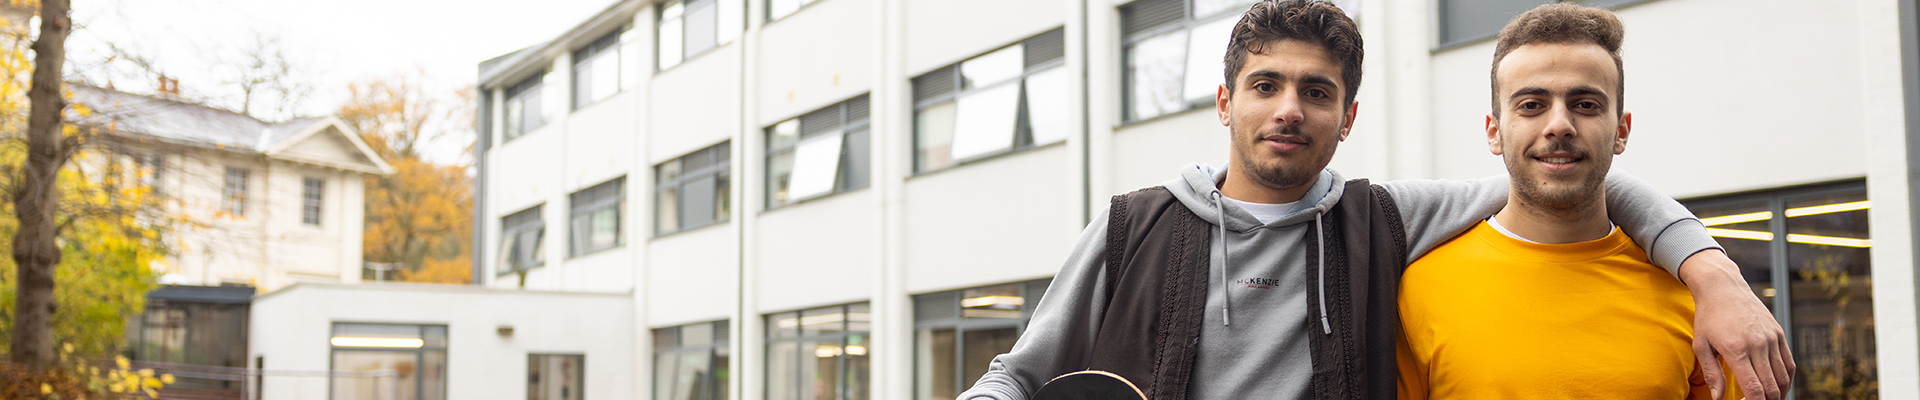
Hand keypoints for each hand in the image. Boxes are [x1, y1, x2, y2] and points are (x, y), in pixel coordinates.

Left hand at [1680, 249, 1793, 399]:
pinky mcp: (1779, 333)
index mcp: (1736, 349)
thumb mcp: (1701, 346)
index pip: (1754, 388)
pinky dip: (1786, 379)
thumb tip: (1718, 398)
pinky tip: (1778, 386)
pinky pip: (1789, 363)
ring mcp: (1771, 338)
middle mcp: (1757, 344)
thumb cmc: (1708, 317)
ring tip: (1769, 399)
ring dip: (1779, 393)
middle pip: (1771, 386)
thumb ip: (1712, 374)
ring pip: (1783, 377)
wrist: (1723, 287)